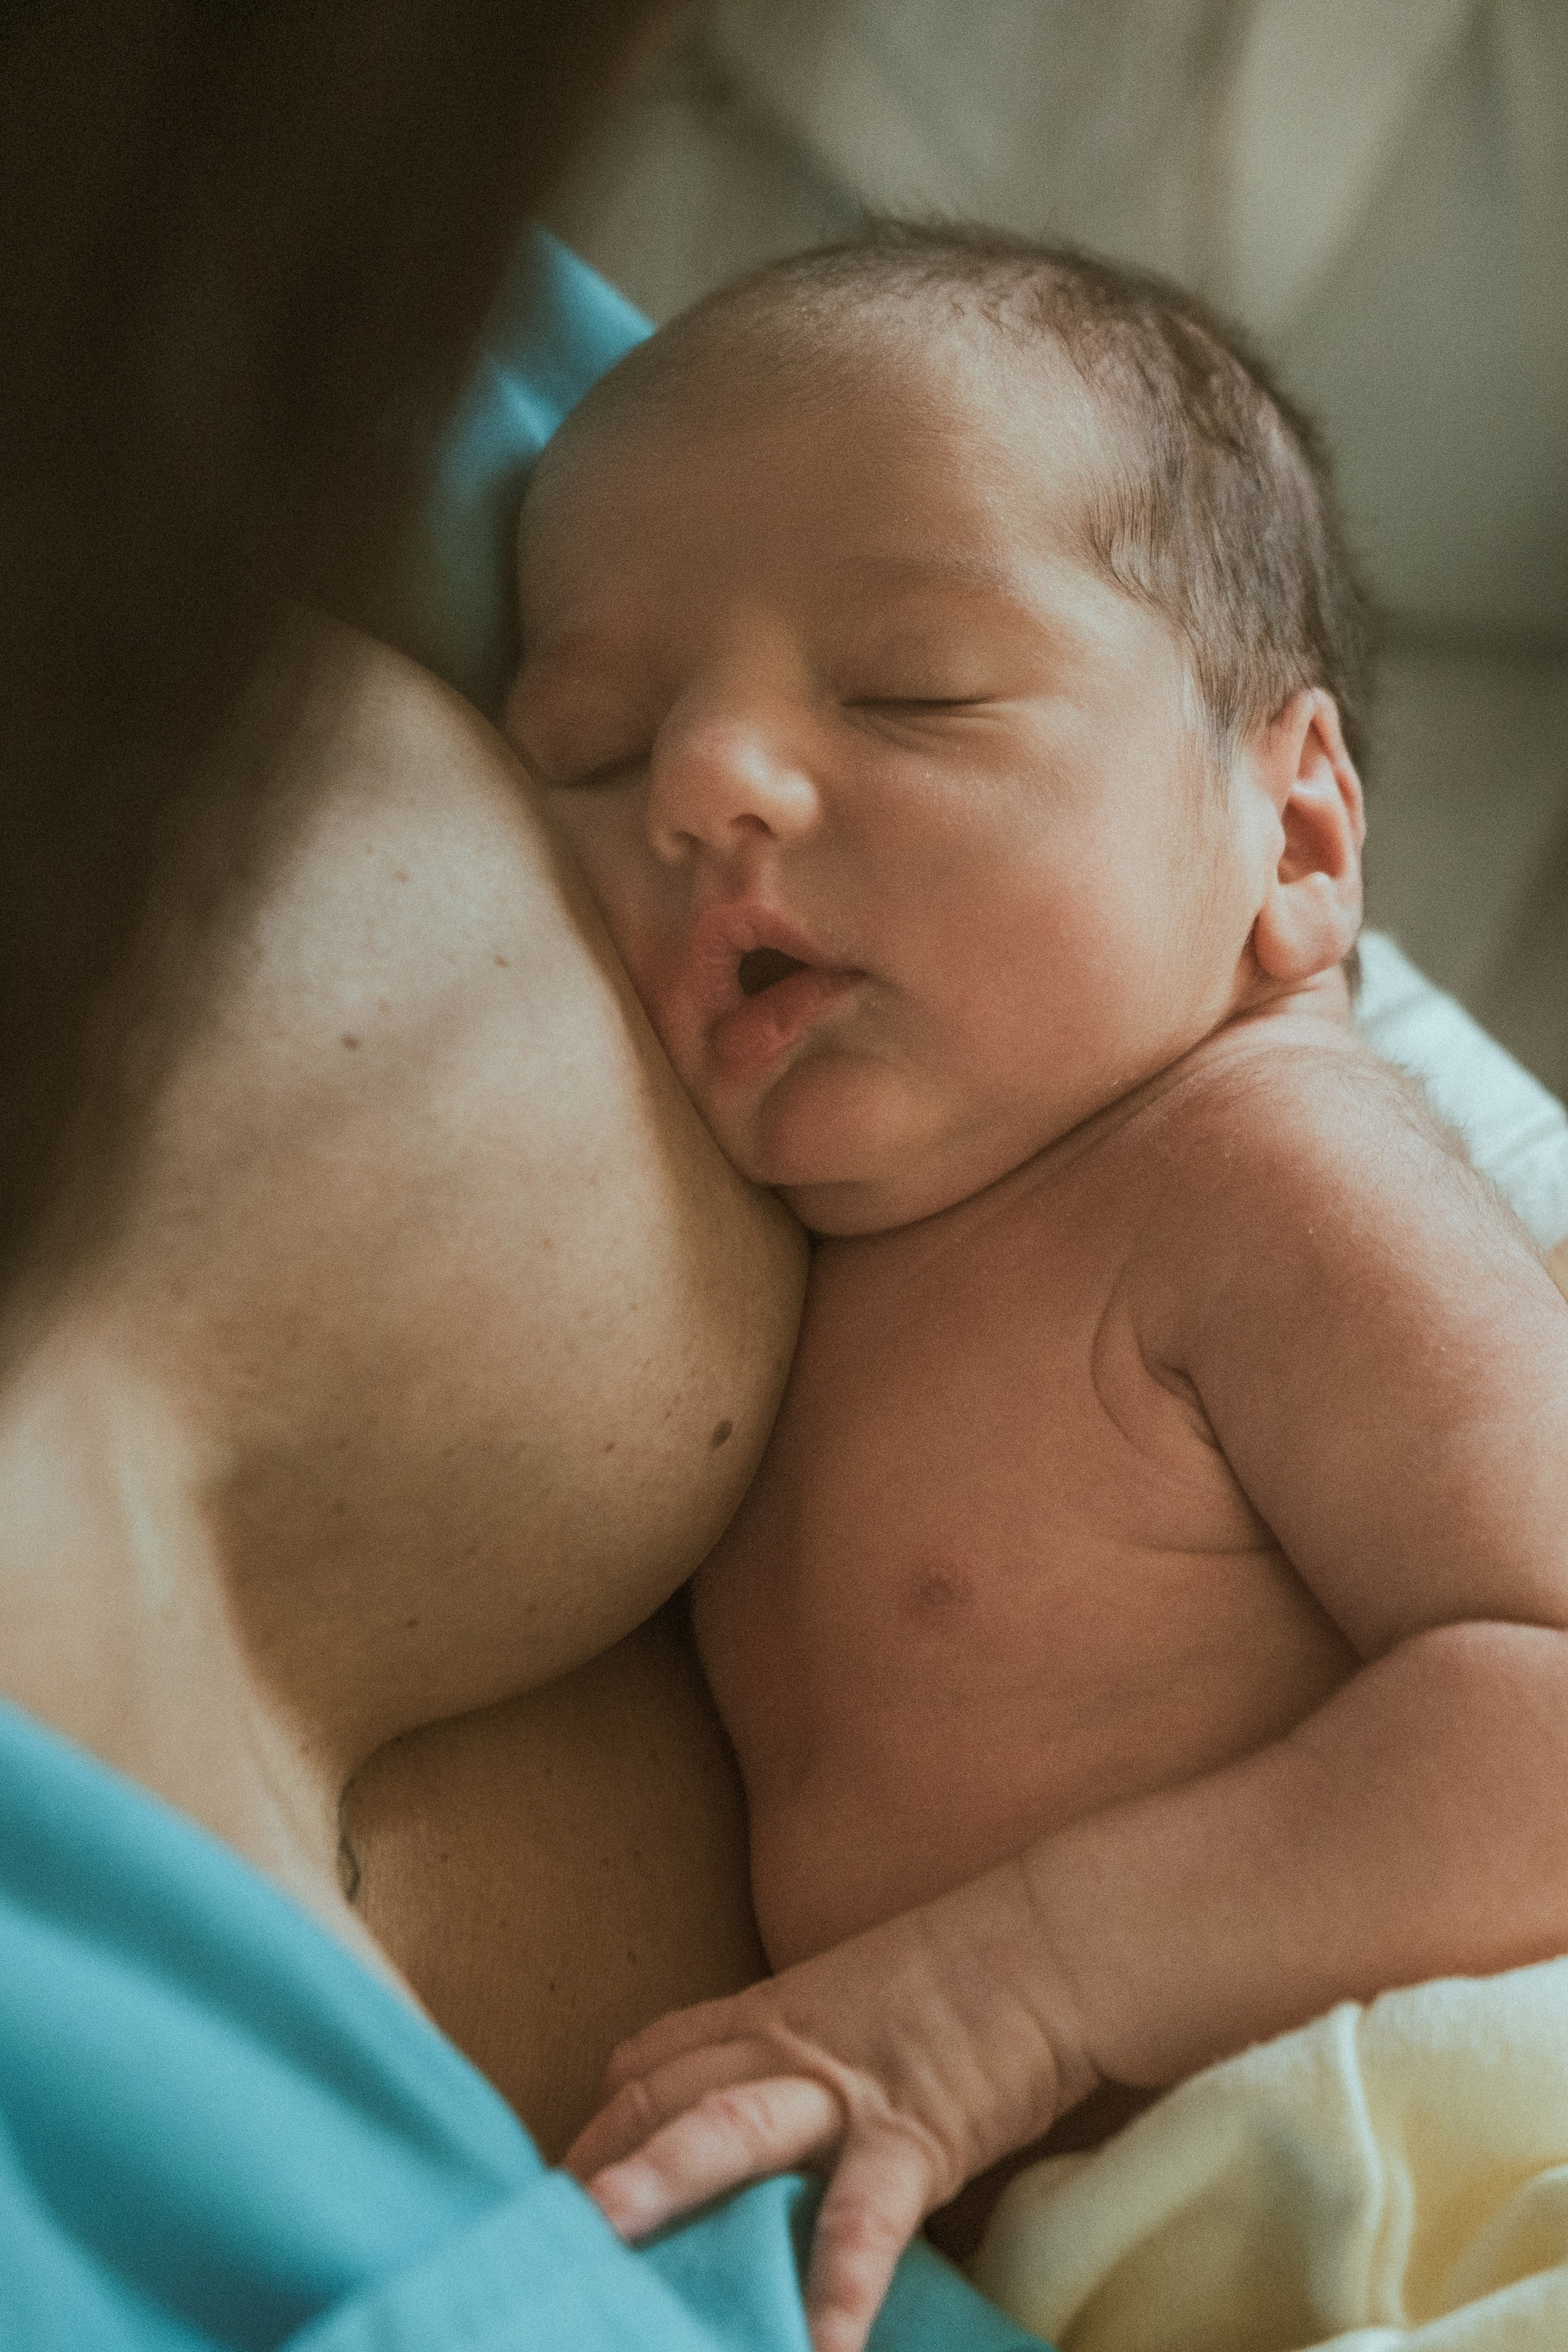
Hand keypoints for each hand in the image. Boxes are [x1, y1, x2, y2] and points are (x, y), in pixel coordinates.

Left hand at [565, 1855, 1097, 2351]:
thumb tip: (758, 2141)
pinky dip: (837, 2280)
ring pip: (729, 2130)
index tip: (556, 2189)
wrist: (1055, 1941)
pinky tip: (817, 2349)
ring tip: (601, 2249)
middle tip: (531, 2232)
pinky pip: (863, 2213)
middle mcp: (785, 2045)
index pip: (651, 2062)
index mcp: (770, 2014)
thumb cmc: (968, 1980)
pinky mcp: (915, 2129)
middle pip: (662, 2095)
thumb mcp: (858, 2009)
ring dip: (659, 2184)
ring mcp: (844, 2087)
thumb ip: (796, 2062)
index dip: (594, 2125)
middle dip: (594, 2162)